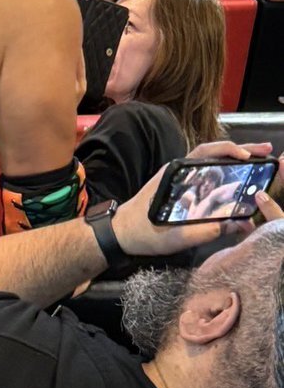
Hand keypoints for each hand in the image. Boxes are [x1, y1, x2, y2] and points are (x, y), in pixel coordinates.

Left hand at [112, 141, 281, 257]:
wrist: (120, 234)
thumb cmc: (144, 233)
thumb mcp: (179, 236)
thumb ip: (210, 230)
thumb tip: (242, 224)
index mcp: (176, 175)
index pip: (206, 153)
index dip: (229, 151)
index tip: (249, 155)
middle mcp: (178, 171)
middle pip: (213, 153)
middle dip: (241, 150)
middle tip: (266, 151)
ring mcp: (179, 178)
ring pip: (211, 162)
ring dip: (234, 160)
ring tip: (259, 161)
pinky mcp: (181, 188)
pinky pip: (206, 175)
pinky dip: (225, 172)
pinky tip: (240, 179)